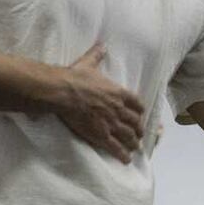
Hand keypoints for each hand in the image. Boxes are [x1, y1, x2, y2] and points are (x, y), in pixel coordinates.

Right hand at [56, 44, 144, 163]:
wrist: (62, 91)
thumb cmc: (75, 77)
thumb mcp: (89, 63)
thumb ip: (97, 55)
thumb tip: (102, 44)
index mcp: (118, 92)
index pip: (136, 103)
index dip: (139, 111)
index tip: (141, 115)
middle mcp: (118, 108)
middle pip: (135, 122)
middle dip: (138, 130)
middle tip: (139, 135)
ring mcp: (111, 123)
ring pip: (128, 136)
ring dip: (134, 143)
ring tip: (135, 148)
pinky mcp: (100, 134)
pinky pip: (115, 147)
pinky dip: (123, 154)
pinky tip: (126, 160)